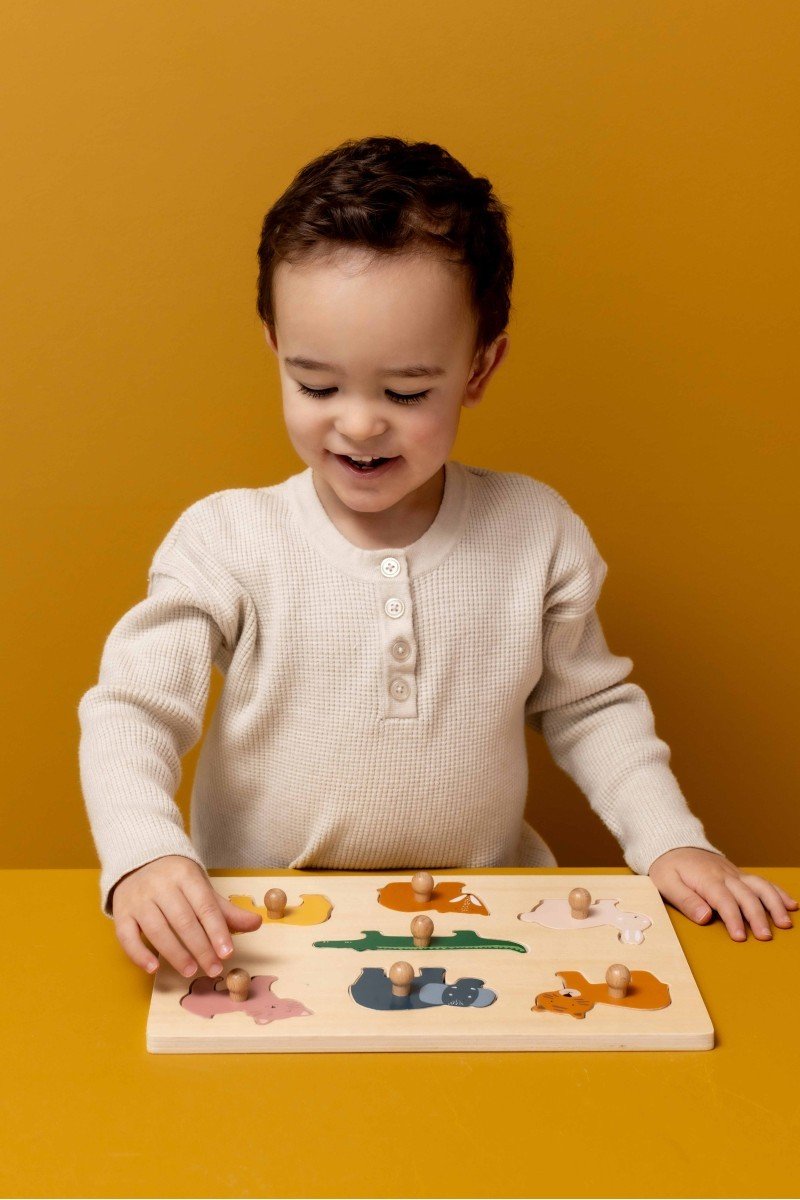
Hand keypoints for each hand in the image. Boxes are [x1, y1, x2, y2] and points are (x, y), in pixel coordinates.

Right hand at [110, 854, 262, 975]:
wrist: (138, 859)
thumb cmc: (175, 879)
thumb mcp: (201, 887)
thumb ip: (226, 910)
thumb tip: (256, 924)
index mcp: (185, 876)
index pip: (204, 906)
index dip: (217, 931)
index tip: (227, 953)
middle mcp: (160, 886)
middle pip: (182, 920)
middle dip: (200, 948)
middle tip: (212, 969)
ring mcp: (138, 899)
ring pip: (157, 930)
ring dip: (175, 953)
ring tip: (190, 971)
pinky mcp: (121, 912)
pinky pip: (127, 936)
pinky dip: (139, 954)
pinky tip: (153, 968)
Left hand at [648, 847, 796, 939]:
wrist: (673, 844)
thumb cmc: (668, 868)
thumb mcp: (665, 883)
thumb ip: (685, 900)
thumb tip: (704, 917)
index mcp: (706, 879)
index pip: (723, 900)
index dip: (733, 918)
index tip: (740, 936)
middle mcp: (724, 875)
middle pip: (746, 895)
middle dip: (757, 916)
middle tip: (765, 937)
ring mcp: (734, 874)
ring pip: (759, 886)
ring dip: (774, 904)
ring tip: (785, 923)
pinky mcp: (739, 875)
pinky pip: (761, 882)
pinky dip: (778, 892)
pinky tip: (791, 905)